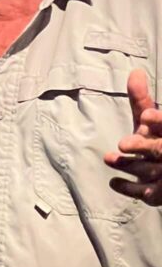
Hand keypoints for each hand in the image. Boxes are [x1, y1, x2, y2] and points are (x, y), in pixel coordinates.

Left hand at [104, 68, 161, 204]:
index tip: (145, 116)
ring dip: (129, 165)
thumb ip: (142, 100)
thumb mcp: (150, 121)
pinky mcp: (157, 194)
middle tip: (123, 143)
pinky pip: (144, 193)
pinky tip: (113, 182)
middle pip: (159, 150)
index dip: (159, 121)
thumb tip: (135, 72)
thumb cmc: (156, 140)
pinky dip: (128, 188)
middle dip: (142, 146)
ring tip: (109, 158)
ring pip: (149, 171)